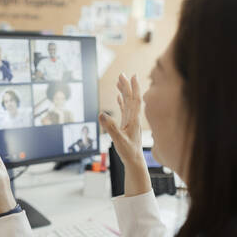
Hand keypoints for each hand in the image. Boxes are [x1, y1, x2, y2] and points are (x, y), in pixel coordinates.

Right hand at [99, 74, 150, 195]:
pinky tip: (118, 98)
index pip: (134, 99)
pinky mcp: (127, 125)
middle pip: (131, 98)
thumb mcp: (118, 140)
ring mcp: (130, 121)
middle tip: (122, 74)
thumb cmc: (128, 152)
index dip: (133, 87)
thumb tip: (102, 114)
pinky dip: (122, 102)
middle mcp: (133, 118)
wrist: (135, 161)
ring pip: (128, 103)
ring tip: (119, 82)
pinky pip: (125, 110)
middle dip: (127, 86)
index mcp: (133, 119)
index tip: (131, 76)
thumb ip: (111, 127)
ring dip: (124, 92)